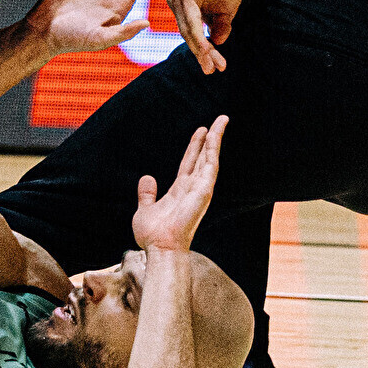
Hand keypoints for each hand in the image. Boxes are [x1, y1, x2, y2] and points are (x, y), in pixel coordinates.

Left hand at [131, 116, 227, 255]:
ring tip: (222, 120)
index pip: (189, 163)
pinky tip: (214, 135)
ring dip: (216, 138)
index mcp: (180, 191)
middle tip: (219, 120)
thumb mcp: (145, 210)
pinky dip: (213, 149)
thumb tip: (147, 178)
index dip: (195, 147)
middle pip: (204, 156)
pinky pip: (210, 165)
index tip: (200, 131)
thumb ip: (147, 194)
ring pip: (210, 157)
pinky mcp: (204, 190)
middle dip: (211, 138)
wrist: (159, 247)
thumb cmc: (153, 235)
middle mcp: (193, 188)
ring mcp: (200, 188)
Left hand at [165, 0, 246, 75]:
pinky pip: (191, 21)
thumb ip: (220, 27)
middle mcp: (176, 4)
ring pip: (189, 32)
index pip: (192, 36)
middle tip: (213, 70)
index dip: (203, 52)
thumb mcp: (226, 11)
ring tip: (213, 64)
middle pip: (188, 36)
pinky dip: (199, 36)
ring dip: (202, 49)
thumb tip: (217, 43)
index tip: (214, 67)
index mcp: (183, 9)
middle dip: (203, 55)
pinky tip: (207, 49)